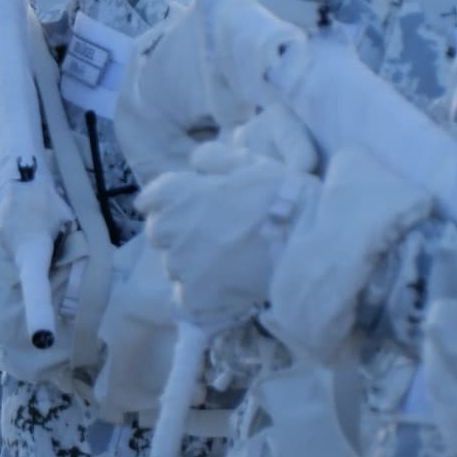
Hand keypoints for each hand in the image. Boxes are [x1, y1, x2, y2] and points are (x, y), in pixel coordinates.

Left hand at [139, 141, 312, 328]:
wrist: (306, 242)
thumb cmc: (280, 196)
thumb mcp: (247, 162)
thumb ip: (213, 158)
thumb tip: (195, 161)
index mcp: (173, 193)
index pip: (150, 201)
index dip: (175, 203)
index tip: (196, 209)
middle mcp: (166, 228)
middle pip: (160, 234)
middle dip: (181, 234)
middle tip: (218, 236)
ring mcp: (179, 265)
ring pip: (174, 267)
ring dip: (192, 264)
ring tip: (228, 263)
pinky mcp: (195, 297)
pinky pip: (186, 298)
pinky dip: (201, 295)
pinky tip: (226, 286)